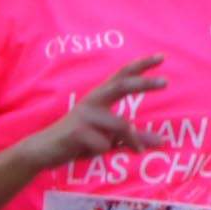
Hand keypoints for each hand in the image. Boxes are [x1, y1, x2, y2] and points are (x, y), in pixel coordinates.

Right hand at [28, 55, 163, 168]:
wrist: (44, 151)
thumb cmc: (79, 142)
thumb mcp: (110, 140)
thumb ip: (133, 138)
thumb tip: (162, 141)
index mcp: (100, 98)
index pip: (122, 75)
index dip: (141, 65)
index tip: (162, 56)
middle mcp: (93, 101)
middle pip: (122, 86)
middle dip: (144, 84)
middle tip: (166, 82)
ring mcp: (84, 115)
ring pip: (121, 126)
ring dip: (131, 141)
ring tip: (134, 151)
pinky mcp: (78, 131)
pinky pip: (105, 145)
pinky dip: (104, 152)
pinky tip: (87, 152)